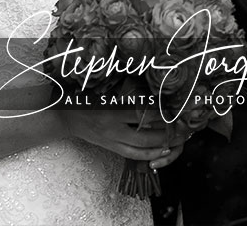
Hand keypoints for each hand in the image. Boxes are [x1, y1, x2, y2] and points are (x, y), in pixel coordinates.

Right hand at [63, 105, 184, 168]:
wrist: (68, 118)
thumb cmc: (86, 99)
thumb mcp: (104, 92)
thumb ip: (125, 94)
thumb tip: (150, 93)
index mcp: (111, 112)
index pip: (139, 114)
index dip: (157, 113)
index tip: (171, 109)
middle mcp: (112, 130)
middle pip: (143, 136)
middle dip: (163, 134)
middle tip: (179, 128)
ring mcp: (112, 142)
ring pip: (140, 150)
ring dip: (158, 147)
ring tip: (174, 142)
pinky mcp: (111, 149)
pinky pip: (132, 155)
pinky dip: (148, 155)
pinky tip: (160, 151)